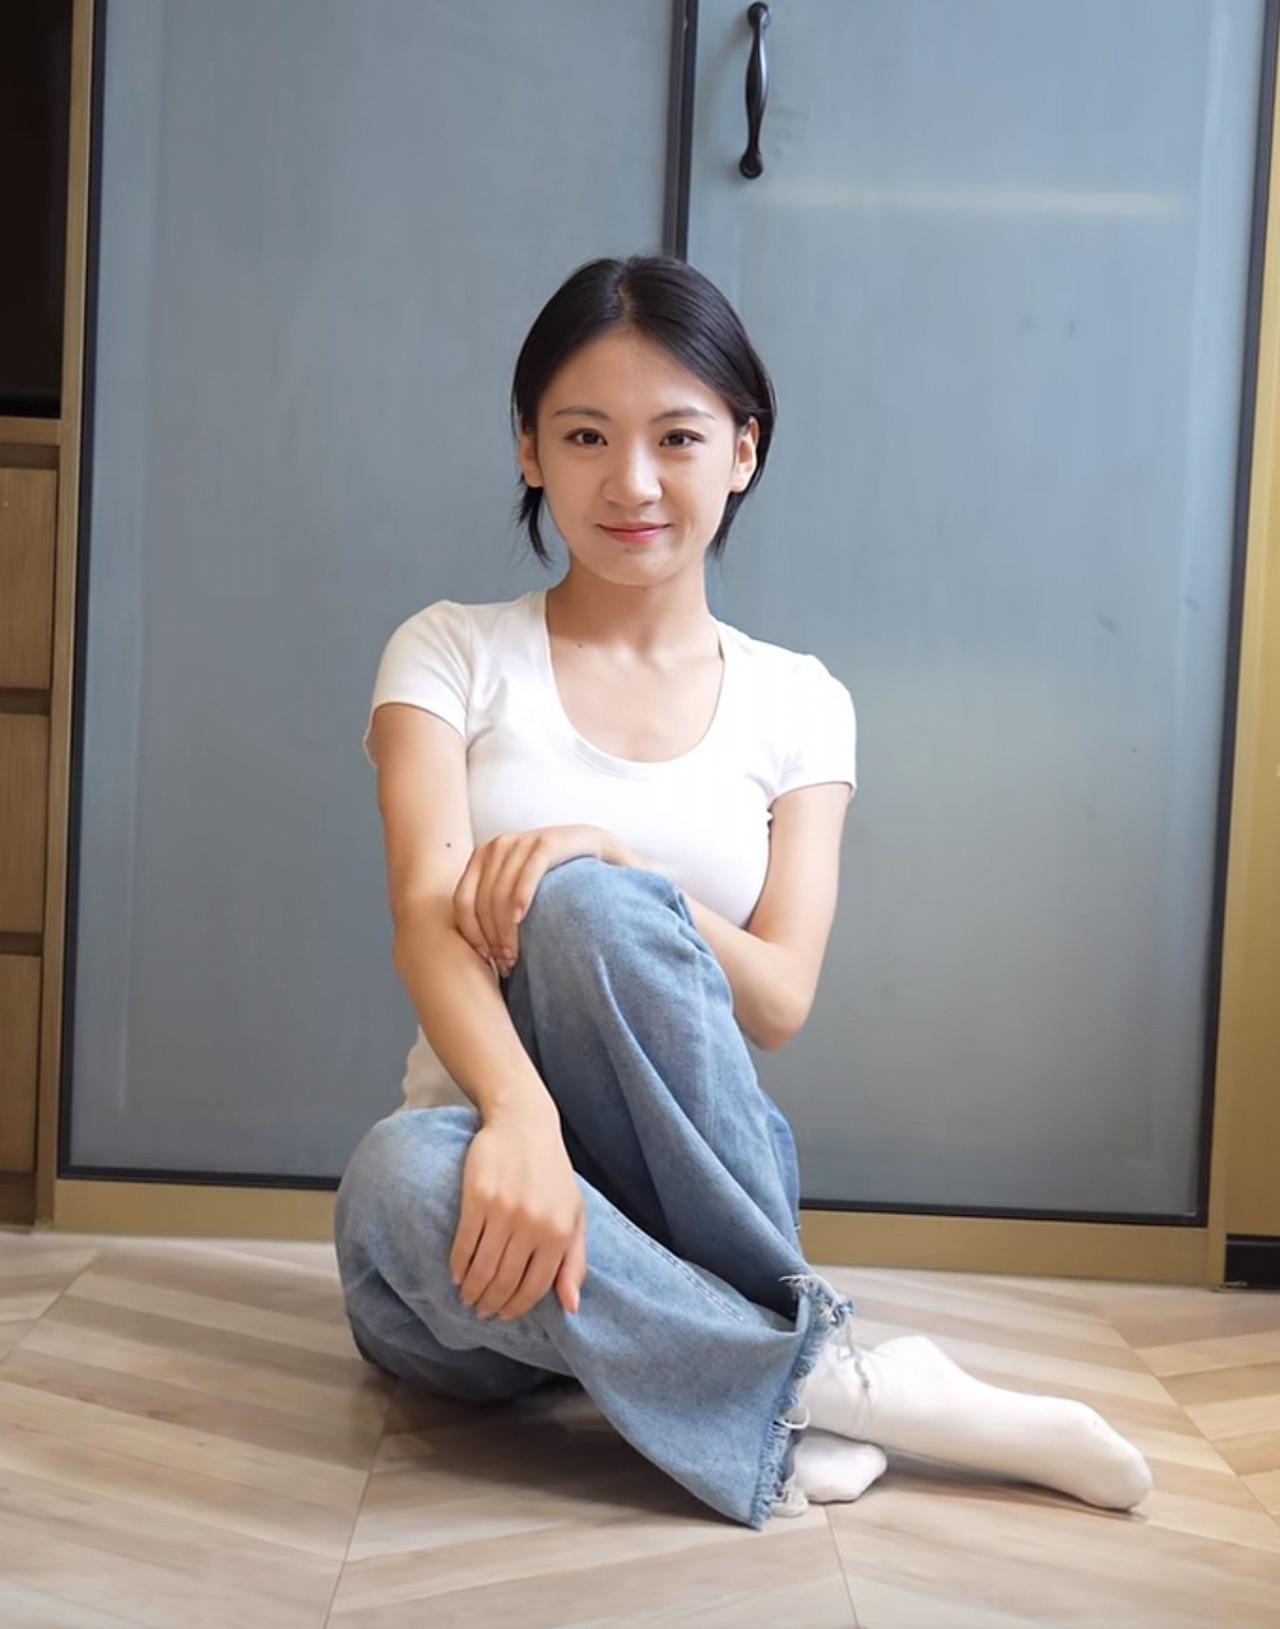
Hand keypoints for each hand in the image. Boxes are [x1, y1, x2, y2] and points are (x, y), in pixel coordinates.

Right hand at [449, 1105, 586, 1319]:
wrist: (524, 1125)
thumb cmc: (552, 1173)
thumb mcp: (575, 1213)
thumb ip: (575, 1261)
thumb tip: (571, 1306)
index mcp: (559, 1232)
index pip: (536, 1286)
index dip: (517, 1307)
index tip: (504, 1316)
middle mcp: (533, 1225)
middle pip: (506, 1281)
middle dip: (491, 1304)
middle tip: (481, 1312)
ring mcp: (504, 1211)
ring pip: (483, 1268)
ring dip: (473, 1290)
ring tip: (467, 1298)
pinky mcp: (477, 1198)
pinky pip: (464, 1243)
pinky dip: (459, 1265)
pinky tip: (457, 1275)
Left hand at [453, 823, 622, 977]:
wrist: (592, 846)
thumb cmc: (553, 876)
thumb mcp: (516, 886)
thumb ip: (494, 905)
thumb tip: (474, 951)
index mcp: (482, 856)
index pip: (463, 900)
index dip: (470, 932)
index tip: (485, 958)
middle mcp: (498, 846)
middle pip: (482, 901)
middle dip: (491, 938)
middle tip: (506, 965)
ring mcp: (521, 842)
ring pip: (501, 893)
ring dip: (506, 930)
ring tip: (516, 956)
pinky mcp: (546, 843)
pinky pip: (527, 874)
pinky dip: (521, 898)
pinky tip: (521, 919)